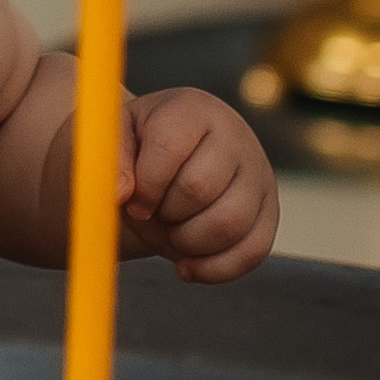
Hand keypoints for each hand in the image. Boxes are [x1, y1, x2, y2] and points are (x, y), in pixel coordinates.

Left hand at [121, 88, 278, 280]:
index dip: (144, 186)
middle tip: (153, 214)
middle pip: (198, 190)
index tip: (132, 201)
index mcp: (191, 109)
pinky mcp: (269, 213)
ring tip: (169, 232)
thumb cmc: (133, 148)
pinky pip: (252, 253)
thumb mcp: (110, 139)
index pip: (169, 149)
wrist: (167, 160)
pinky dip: (214, 270)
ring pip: (228, 225)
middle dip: (164, 215)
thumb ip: (110, 160)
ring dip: (186, 243)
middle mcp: (235, 135)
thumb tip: (122, 195)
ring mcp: (259, 174)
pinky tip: (186, 266)